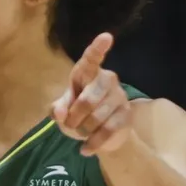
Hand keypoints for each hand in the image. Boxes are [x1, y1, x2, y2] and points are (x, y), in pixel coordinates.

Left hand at [51, 33, 134, 156]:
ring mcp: (119, 97)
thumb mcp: (64, 111)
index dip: (97, 48)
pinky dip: (92, 143)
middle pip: (88, 99)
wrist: (102, 136)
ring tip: (81, 133)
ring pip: (97, 118)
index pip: (92, 59)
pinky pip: (107, 131)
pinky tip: (86, 149)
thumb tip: (59, 112)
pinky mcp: (127, 115)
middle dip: (74, 118)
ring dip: (83, 131)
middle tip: (71, 125)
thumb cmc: (80, 114)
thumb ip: (58, 109)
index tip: (106, 37)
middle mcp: (107, 80)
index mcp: (88, 73)